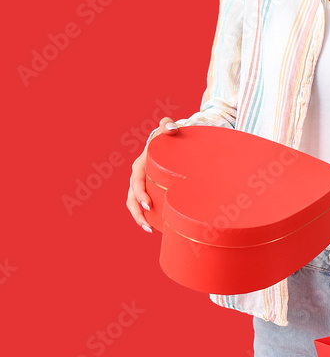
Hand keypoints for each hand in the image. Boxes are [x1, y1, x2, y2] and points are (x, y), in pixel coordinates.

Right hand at [126, 116, 179, 232]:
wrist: (169, 144)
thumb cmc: (168, 138)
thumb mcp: (168, 131)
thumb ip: (168, 126)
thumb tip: (170, 127)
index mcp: (140, 165)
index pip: (136, 182)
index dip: (139, 194)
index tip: (148, 205)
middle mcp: (137, 177)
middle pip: (131, 198)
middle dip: (137, 213)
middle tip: (148, 226)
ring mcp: (141, 186)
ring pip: (134, 205)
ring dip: (139, 219)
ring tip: (149, 230)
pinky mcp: (148, 192)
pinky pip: (143, 206)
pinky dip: (146, 217)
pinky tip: (155, 228)